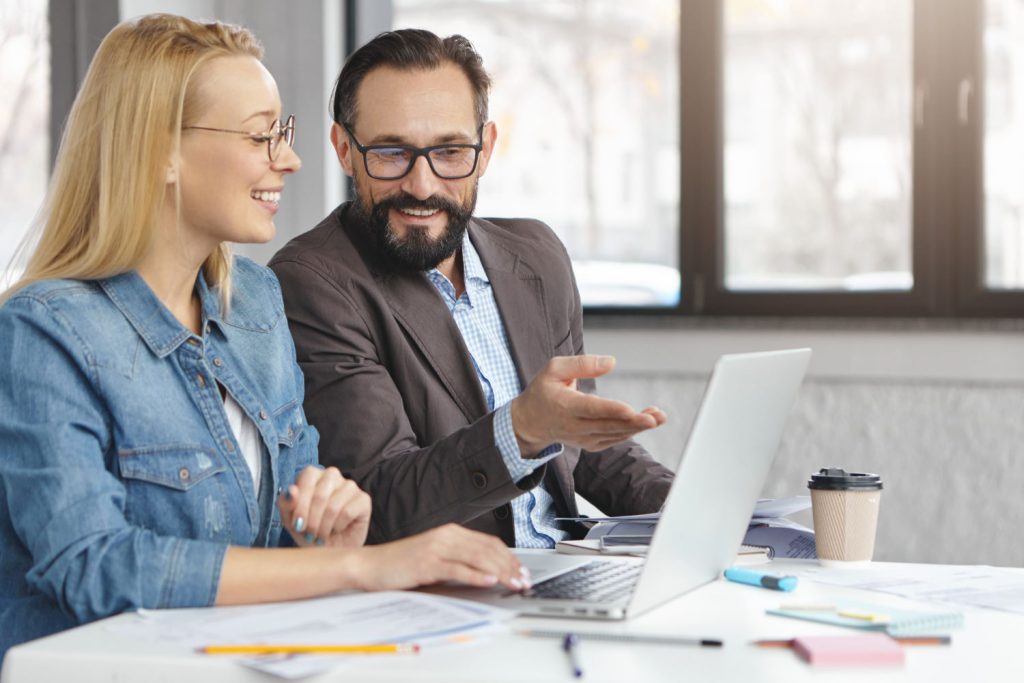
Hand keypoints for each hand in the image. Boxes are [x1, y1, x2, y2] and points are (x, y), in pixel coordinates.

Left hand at [277, 466, 370, 547]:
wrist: (330, 552)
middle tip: (310, 534)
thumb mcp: (291, 521)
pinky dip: (338, 526)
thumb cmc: (310, 533)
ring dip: (324, 527)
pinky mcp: (363, 499)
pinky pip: (347, 512)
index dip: (300, 503)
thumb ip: (286, 504)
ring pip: (333, 506)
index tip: (296, 525)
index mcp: (313, 475)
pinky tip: (337, 530)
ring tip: (320, 536)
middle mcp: (332, 476)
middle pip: (320, 494)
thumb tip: (291, 490)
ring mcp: (350, 486)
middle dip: (312, 520)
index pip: (307, 476)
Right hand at [348, 524, 528, 591]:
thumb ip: (458, 561)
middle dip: (510, 566)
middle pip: (488, 550)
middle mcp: (446, 536)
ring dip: (500, 572)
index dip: (509, 557)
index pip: (489, 543)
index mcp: (451, 532)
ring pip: (477, 558)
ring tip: (514, 583)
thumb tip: (487, 572)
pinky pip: (456, 569)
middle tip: (524, 581)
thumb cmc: (401, 564)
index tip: (522, 571)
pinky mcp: (427, 563)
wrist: (370, 565)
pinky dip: (475, 575)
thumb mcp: (435, 558)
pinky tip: (488, 581)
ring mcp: (437, 548)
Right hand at [510, 355, 666, 455]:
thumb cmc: (543, 390)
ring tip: (659, 417)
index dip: (612, 411)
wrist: (529, 422)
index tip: (631, 410)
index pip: (591, 409)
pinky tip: (646, 423)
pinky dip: (629, 432)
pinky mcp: (590, 443)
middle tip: (656, 417)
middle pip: (608, 426)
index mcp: (565, 406)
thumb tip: (611, 362)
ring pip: (614, 435)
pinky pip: (613, 439)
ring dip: (637, 427)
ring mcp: (583, 438)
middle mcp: (575, 426)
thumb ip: (582, 364)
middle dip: (634, 422)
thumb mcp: (554, 369)